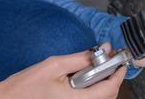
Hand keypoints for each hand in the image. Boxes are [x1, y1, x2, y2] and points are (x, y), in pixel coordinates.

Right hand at [0, 43, 125, 98]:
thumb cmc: (24, 86)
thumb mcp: (55, 65)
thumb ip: (81, 58)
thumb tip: (102, 50)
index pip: (110, 88)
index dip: (118, 73)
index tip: (120, 61)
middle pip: (107, 95)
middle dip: (109, 77)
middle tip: (105, 62)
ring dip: (99, 84)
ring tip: (88, 70)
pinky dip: (89, 90)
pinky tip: (78, 81)